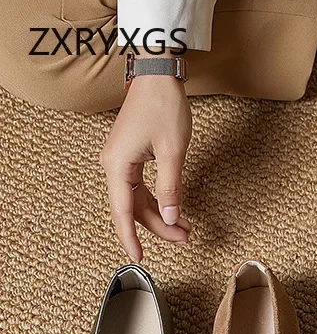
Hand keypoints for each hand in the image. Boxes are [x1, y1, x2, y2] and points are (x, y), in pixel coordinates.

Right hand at [100, 73, 191, 260]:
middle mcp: (114, 165)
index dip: (130, 238)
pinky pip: (142, 188)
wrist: (158, 75)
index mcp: (118, 165)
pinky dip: (160, 202)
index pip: (124, 211)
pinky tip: (177, 212)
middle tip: (185, 239)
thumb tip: (170, 218)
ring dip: (162, 216)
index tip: (138, 258)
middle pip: (134, 209)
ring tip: (186, 229)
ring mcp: (121, 162)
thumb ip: (171, 189)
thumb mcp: (173, 152)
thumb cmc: (164, 107)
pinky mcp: (131, 157)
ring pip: (140, 201)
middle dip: (160, 227)